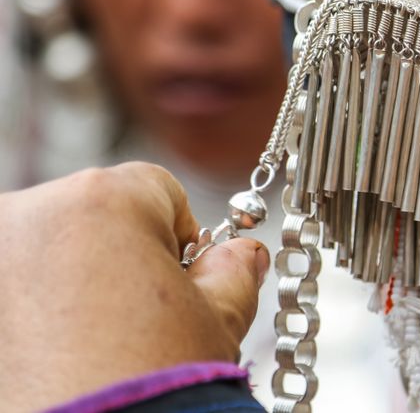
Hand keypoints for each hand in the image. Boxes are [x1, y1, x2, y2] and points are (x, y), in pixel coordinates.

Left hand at [0, 162, 268, 410]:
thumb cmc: (159, 384)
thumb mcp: (219, 318)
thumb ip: (235, 268)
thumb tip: (242, 253)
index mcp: (103, 198)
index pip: (156, 189)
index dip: (178, 236)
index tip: (180, 280)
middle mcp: (30, 212)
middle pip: (95, 214)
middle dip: (119, 256)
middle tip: (137, 318)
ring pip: (48, 247)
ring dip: (71, 279)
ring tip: (92, 342)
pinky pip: (14, 284)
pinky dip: (33, 307)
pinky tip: (55, 350)